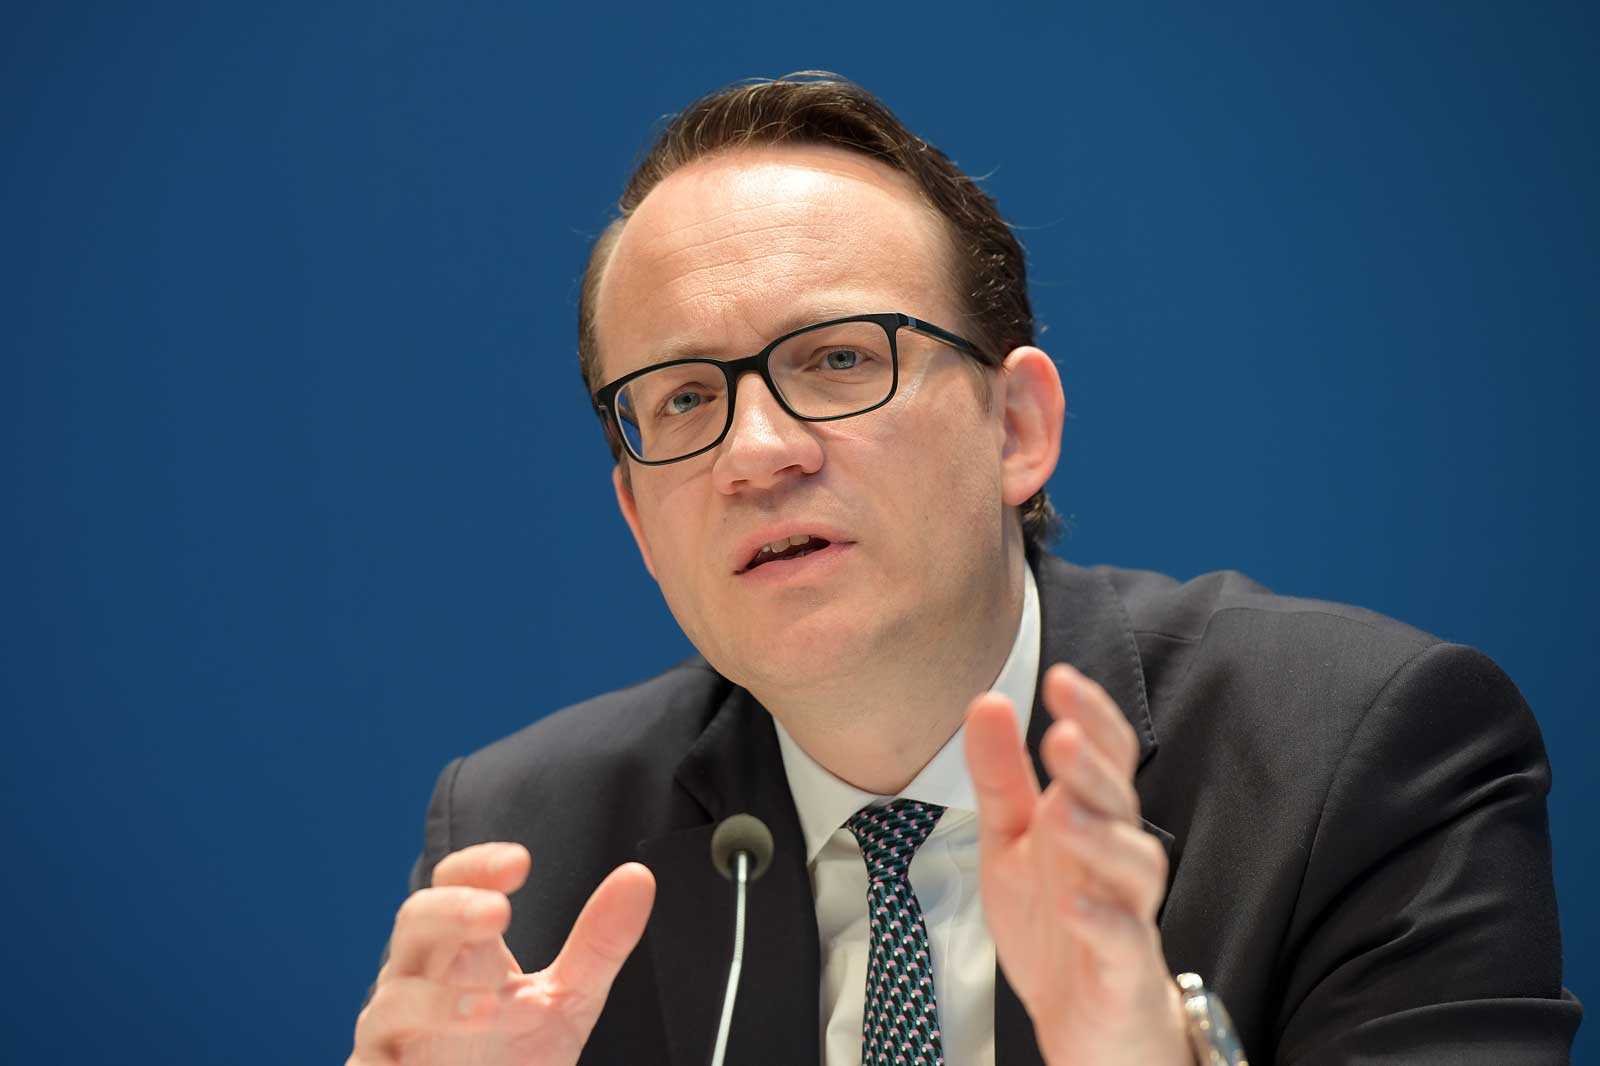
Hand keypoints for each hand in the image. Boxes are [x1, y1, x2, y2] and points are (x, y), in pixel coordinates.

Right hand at [349, 842, 654, 1065]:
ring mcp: (393, 1030)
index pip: (456, 885)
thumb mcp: (567, 999)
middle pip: (415, 922)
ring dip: (439, 1000)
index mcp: (461, 948)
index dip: (478, 867)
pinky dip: (397, 1058)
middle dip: (452, 912)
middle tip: (499, 914)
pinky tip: (433, 1063)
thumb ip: (598, 944)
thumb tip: (639, 876)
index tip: (520, 862)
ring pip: (394, 997)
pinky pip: (371, 1062)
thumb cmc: (512, 1055)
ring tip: (492, 1007)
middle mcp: (420, 978)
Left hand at [964, 663, 1189, 1065]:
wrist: (1084, 1022)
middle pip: (1119, 802)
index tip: (1060, 679)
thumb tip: (987, 701)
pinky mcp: (1124, 969)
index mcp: (1090, 818)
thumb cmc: (1055, 920)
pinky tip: (1073, 902)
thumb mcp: (1011, 840)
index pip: (1104, 756)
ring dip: (1099, 837)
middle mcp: (1114, 858)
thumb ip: (1000, 775)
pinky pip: (1122, 941)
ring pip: (1133, 866)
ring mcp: (1127, 912)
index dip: (1091, 717)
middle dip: (1094, 768)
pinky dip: (1101, 922)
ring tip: (1063, 810)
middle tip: (1061, 735)